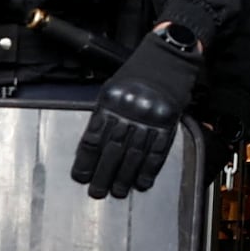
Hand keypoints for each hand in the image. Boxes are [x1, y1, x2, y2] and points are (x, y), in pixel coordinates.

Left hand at [72, 32, 197, 200]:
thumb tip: (93, 147)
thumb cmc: (137, 74)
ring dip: (125, 177)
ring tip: (118, 191)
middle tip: (97, 192)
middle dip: (103, 174)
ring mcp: (151, 117)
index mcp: (111, 101)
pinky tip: (142, 182)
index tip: (81, 177)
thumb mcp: (113, 89)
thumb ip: (104, 115)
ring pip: (135, 154)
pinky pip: (158, 150)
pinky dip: (150, 169)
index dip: (86, 161)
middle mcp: (130, 110)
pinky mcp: (168, 122)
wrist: (168, 58)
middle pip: (113, 149)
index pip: (94, 137)